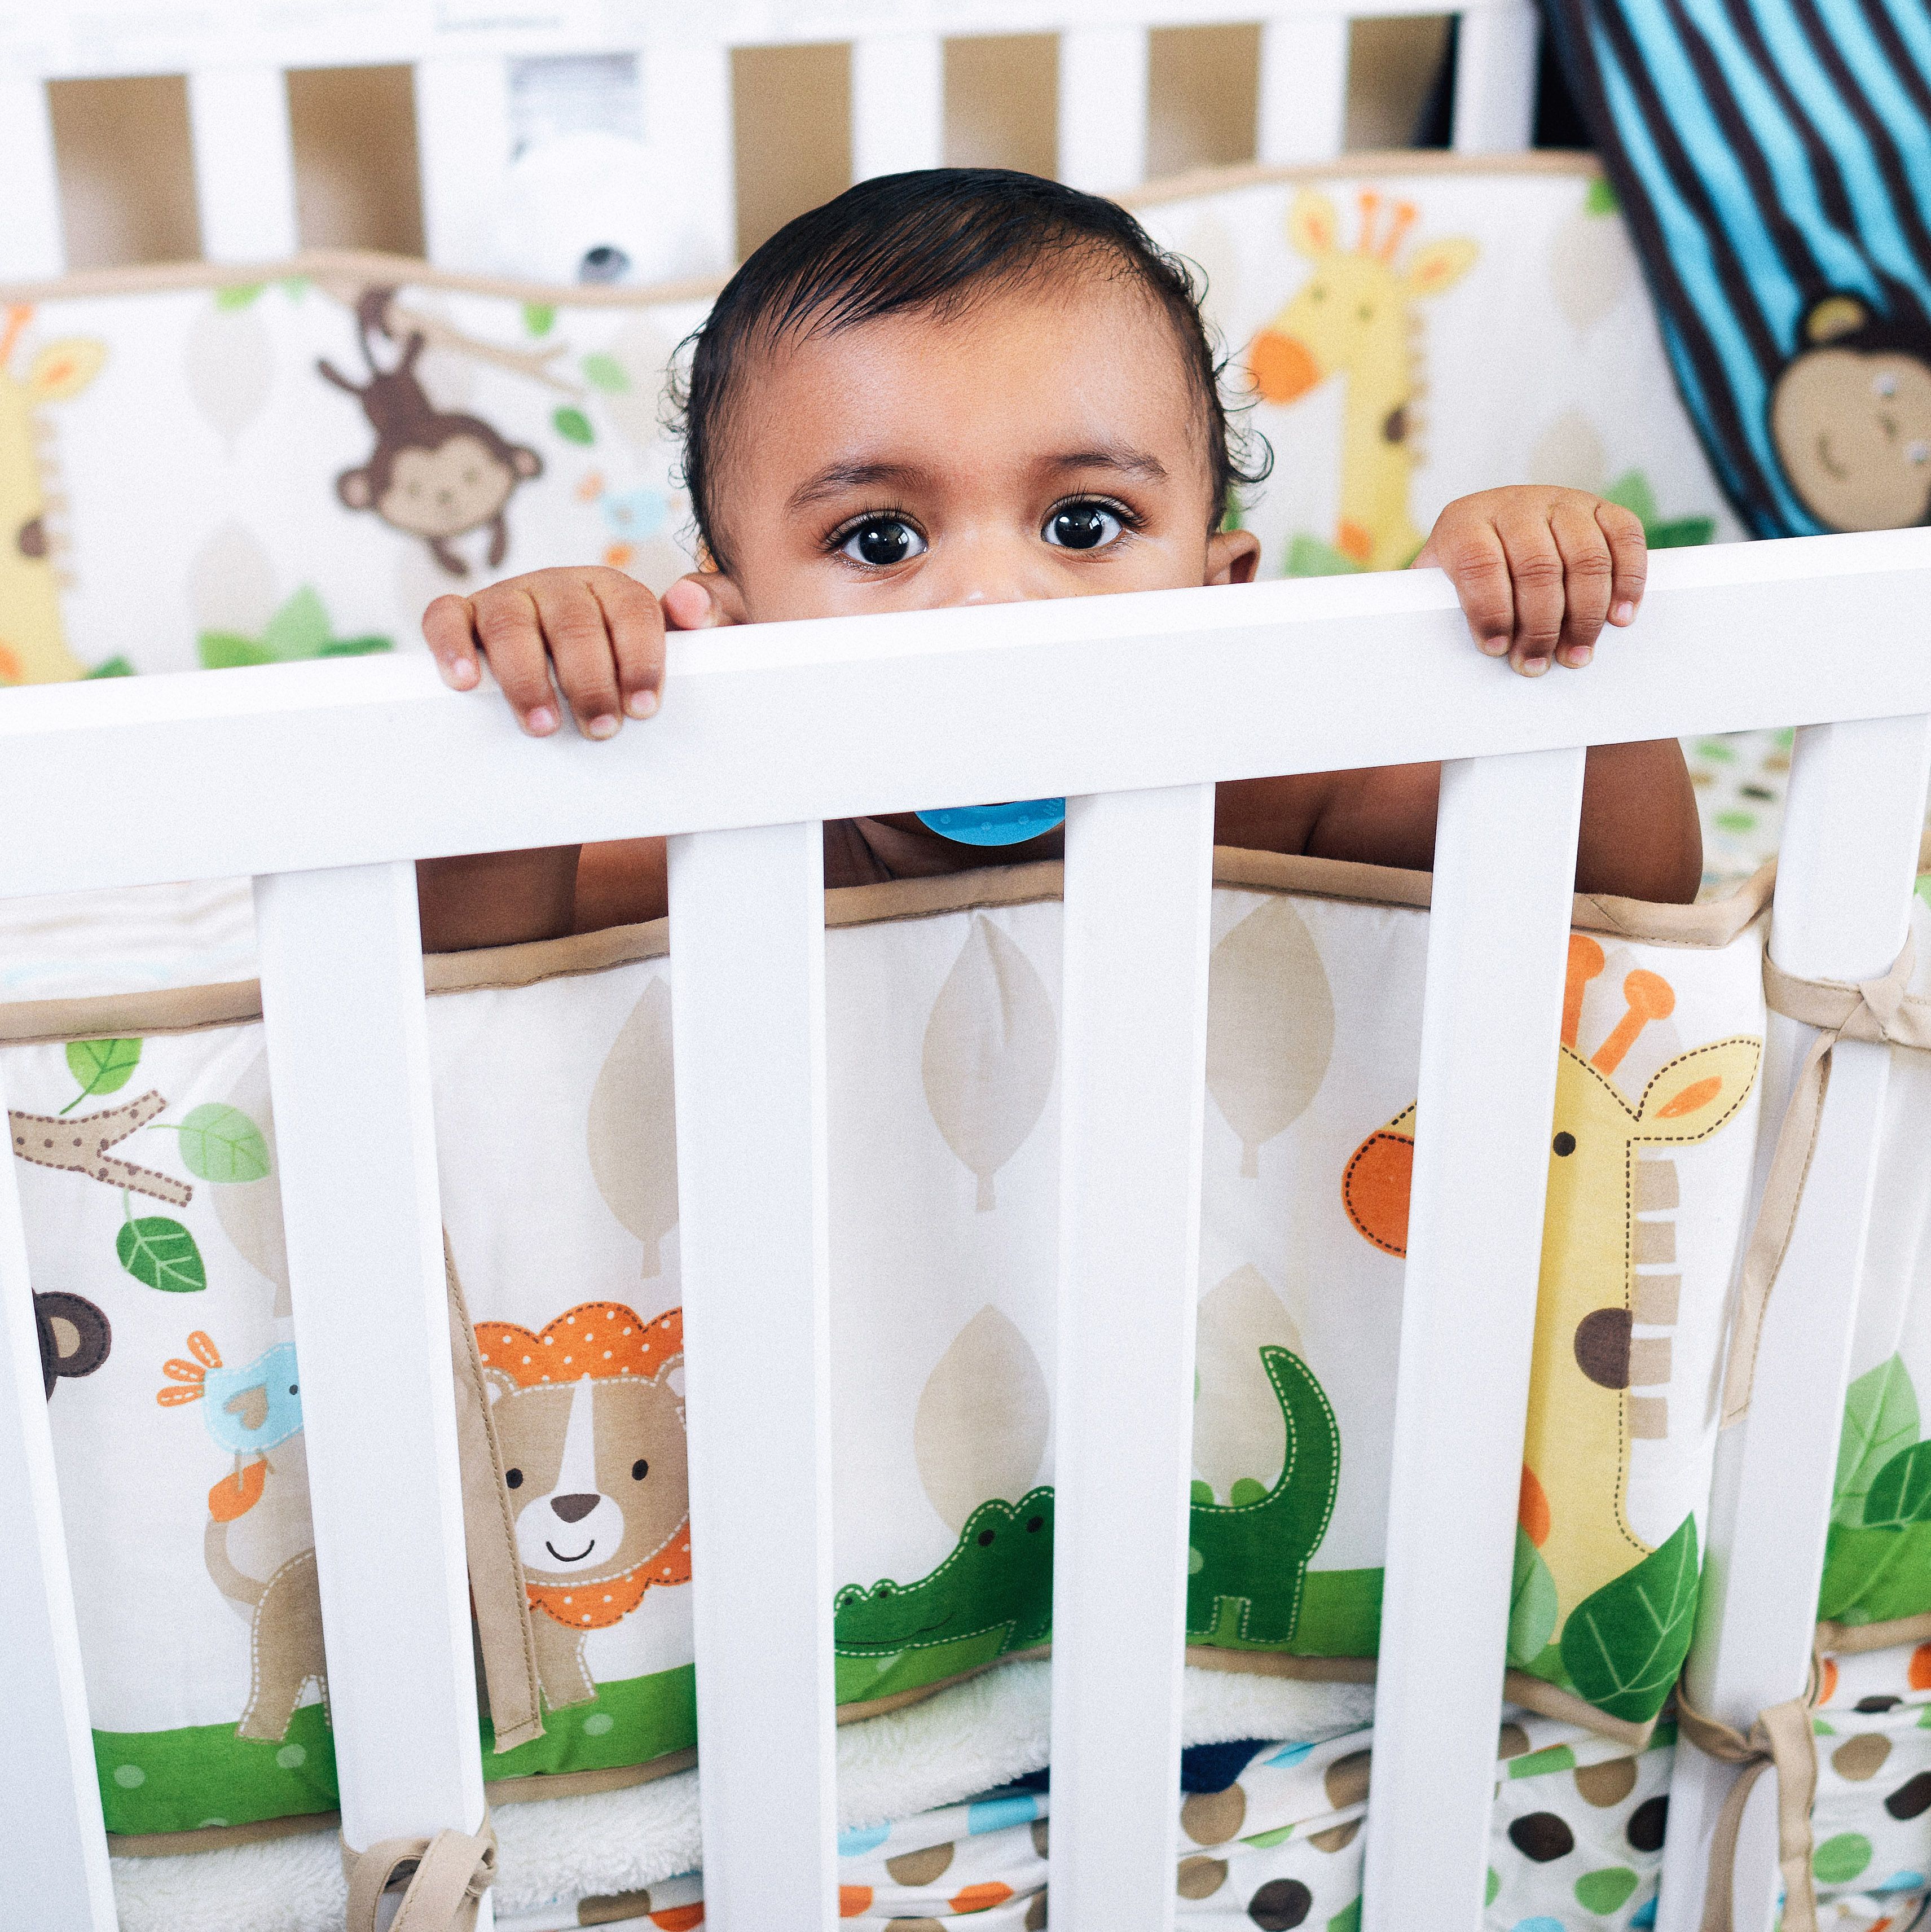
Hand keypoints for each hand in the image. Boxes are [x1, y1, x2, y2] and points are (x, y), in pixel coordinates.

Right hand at [421, 567, 731, 736]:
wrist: (568, 694)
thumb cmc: (625, 674)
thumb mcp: (680, 649)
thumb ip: (708, 619)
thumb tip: (688, 604)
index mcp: (613, 590)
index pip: (631, 610)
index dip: (639, 658)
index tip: (643, 708)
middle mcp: (560, 586)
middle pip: (573, 621)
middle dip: (588, 678)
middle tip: (601, 728)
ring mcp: (508, 598)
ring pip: (510, 622)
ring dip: (526, 676)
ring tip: (544, 726)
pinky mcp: (463, 616)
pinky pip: (445, 617)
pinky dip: (452, 645)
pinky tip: (466, 682)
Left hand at [1413, 486, 1646, 678]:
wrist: (1495, 529)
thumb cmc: (1465, 574)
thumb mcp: (1439, 586)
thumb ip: (1442, 610)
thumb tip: (1464, 656)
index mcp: (1466, 522)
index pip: (1480, 563)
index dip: (1490, 610)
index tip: (1496, 649)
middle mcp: (1516, 504)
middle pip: (1537, 566)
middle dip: (1540, 625)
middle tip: (1537, 663)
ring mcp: (1562, 502)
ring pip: (1585, 557)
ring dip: (1585, 615)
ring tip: (1576, 655)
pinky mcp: (1601, 508)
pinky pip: (1625, 538)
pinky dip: (1629, 581)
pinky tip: (1619, 618)